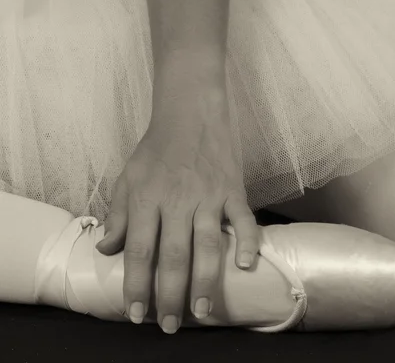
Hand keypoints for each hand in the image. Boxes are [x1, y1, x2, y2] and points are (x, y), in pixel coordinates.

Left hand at [96, 95, 258, 333]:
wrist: (192, 110)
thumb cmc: (158, 145)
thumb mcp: (128, 175)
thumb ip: (118, 214)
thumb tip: (106, 249)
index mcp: (147, 197)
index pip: (140, 250)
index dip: (136, 285)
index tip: (135, 313)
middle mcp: (177, 200)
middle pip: (172, 256)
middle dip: (169, 295)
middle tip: (168, 325)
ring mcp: (209, 196)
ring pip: (207, 246)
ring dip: (204, 282)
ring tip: (202, 312)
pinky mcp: (233, 189)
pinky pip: (244, 220)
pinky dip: (247, 242)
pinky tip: (246, 266)